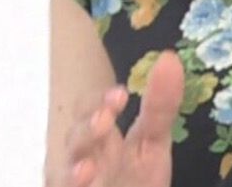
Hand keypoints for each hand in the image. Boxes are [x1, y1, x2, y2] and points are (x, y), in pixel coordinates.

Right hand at [64, 50, 183, 186]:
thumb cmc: (139, 178)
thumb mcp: (154, 141)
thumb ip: (160, 106)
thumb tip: (169, 57)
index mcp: (100, 134)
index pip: (90, 108)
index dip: (100, 100)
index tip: (122, 95)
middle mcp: (82, 157)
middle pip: (75, 138)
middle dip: (87, 128)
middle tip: (104, 121)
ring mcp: (73, 182)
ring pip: (62, 173)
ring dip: (73, 171)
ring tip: (87, 169)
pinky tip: (84, 181)